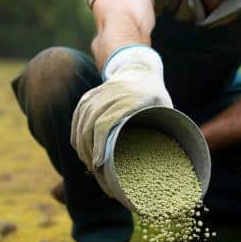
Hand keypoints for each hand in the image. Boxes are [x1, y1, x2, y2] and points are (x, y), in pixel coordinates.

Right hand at [70, 46, 171, 170]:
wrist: (139, 71)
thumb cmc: (154, 97)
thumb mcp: (164, 110)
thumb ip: (161, 130)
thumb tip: (164, 160)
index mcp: (130, 99)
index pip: (105, 124)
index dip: (99, 145)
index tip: (98, 164)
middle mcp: (110, 95)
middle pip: (89, 125)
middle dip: (88, 150)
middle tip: (95, 170)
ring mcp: (96, 94)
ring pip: (81, 122)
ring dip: (81, 145)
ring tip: (89, 163)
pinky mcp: (88, 97)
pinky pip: (77, 118)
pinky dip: (76, 135)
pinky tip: (81, 150)